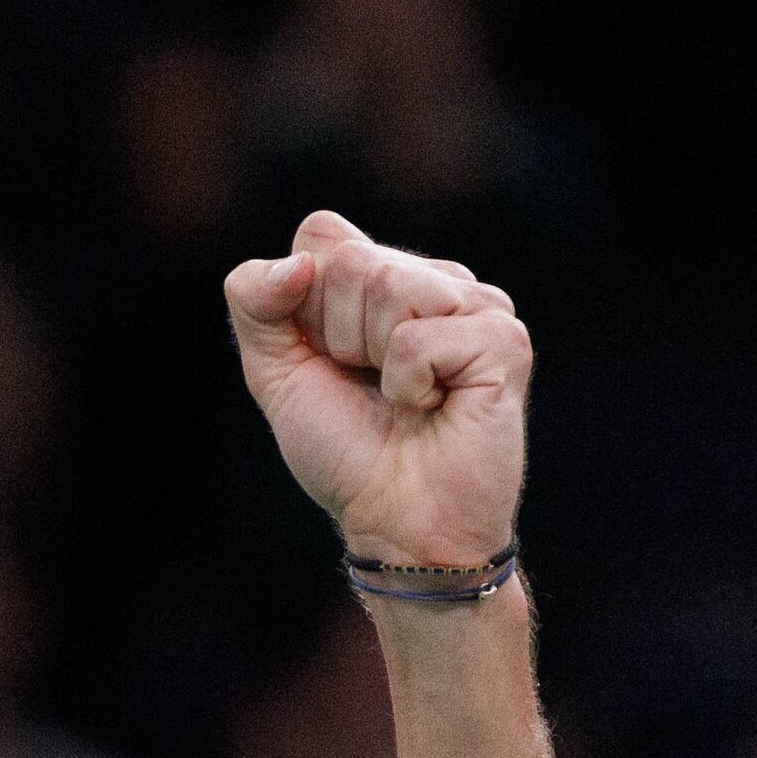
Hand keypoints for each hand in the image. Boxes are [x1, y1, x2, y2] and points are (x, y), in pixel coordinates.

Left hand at [222, 211, 530, 572]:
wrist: (397, 524)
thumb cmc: (346, 452)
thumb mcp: (275, 372)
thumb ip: (253, 301)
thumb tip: (297, 263)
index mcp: (385, 275)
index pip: (322, 232)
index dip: (303, 303)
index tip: (330, 360)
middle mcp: (435, 280)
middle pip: (350, 259)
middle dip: (338, 336)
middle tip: (370, 387)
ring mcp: (477, 304)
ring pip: (388, 285)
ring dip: (374, 360)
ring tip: (405, 398)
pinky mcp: (503, 340)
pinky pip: (419, 337)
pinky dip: (409, 385)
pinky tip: (437, 408)